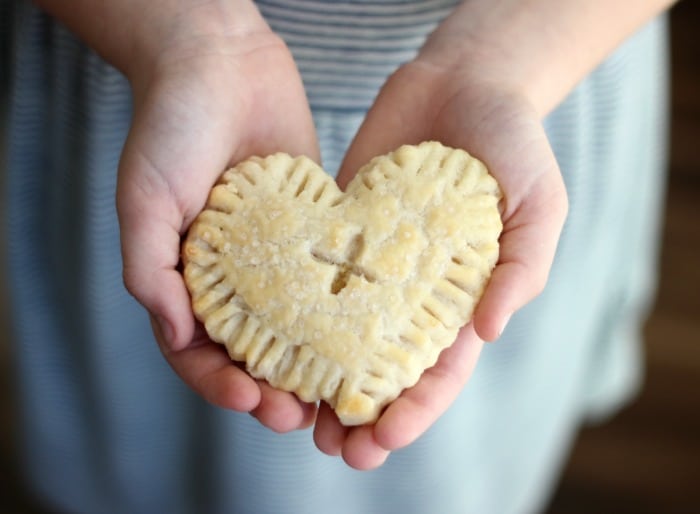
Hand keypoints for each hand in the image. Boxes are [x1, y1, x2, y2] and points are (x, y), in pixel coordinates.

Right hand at [116, 10, 319, 431]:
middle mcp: (230, 276)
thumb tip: (177, 336)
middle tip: (296, 414)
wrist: (221, 63)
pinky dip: (339, 313)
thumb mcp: (145, 199)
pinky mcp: (310, 231)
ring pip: (292, 328)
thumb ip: (151, 269)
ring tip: (332, 392)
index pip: (197, 351)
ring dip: (309, 365)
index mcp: (183, 278)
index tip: (249, 398)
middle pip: (248, 351)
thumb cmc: (171, 127)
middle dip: (268, 388)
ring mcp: (273, 257)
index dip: (218, 382)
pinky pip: (324, 281)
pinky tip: (364, 333)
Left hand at [313, 58, 567, 468]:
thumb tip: (489, 333)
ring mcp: (373, 263)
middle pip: (386, 367)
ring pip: (342, 334)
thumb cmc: (513, 144)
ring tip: (294, 414)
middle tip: (336, 450)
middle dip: (363, 413)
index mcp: (464, 298)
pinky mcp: (341, 230)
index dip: (416, 410)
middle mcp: (413, 291)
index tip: (386, 440)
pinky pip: (315, 276)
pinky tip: (270, 337)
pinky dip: (295, 311)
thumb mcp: (539, 204)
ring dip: (321, 378)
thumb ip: (522, 267)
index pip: (441, 370)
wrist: (463, 82)